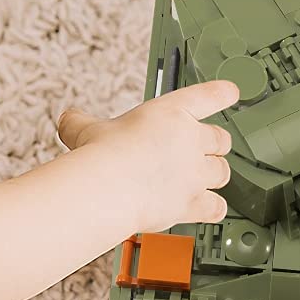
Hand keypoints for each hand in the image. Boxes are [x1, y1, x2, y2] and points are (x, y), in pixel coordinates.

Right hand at [57, 78, 237, 231]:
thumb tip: (67, 119)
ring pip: (223, 173)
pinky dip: (213, 208)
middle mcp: (190, 141)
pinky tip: (209, 208)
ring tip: (202, 179)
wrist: (108, 188)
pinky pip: (217, 206)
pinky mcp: (193, 203)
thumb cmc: (100, 155)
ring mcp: (195, 173)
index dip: (222, 93)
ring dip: (214, 175)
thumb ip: (80, 123)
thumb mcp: (85, 129)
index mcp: (171, 113)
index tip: (232, 91)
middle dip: (214, 146)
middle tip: (203, 151)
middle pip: (221, 140)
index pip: (207, 96)